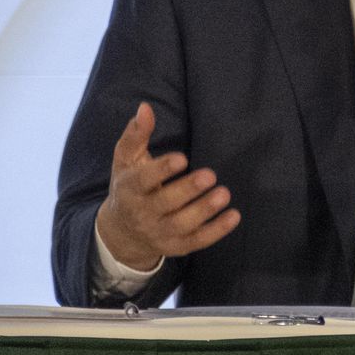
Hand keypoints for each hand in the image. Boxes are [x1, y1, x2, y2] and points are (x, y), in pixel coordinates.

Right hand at [95, 103, 240, 271]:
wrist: (121, 233)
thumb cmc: (130, 187)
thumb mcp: (126, 161)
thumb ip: (136, 135)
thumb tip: (145, 107)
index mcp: (130, 189)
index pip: (142, 181)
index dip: (161, 170)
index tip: (181, 158)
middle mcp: (142, 214)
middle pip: (164, 204)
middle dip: (187, 190)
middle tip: (210, 175)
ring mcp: (159, 233)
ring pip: (181, 225)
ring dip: (204, 210)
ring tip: (224, 194)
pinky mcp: (176, 246)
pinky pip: (196, 241)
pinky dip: (216, 231)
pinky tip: (234, 216)